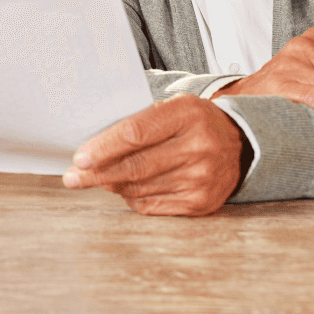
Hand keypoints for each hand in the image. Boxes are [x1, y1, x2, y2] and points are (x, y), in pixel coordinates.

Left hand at [62, 94, 243, 215]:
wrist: (239, 144)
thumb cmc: (193, 123)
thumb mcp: (172, 108)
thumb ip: (137, 123)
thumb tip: (94, 150)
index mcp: (186, 114)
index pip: (135, 133)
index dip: (103, 148)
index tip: (79, 158)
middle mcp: (197, 147)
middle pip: (134, 166)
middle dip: (97, 174)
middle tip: (73, 178)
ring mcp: (201, 178)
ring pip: (139, 188)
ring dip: (113, 185)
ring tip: (100, 178)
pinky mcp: (201, 202)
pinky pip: (151, 205)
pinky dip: (132, 197)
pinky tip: (126, 188)